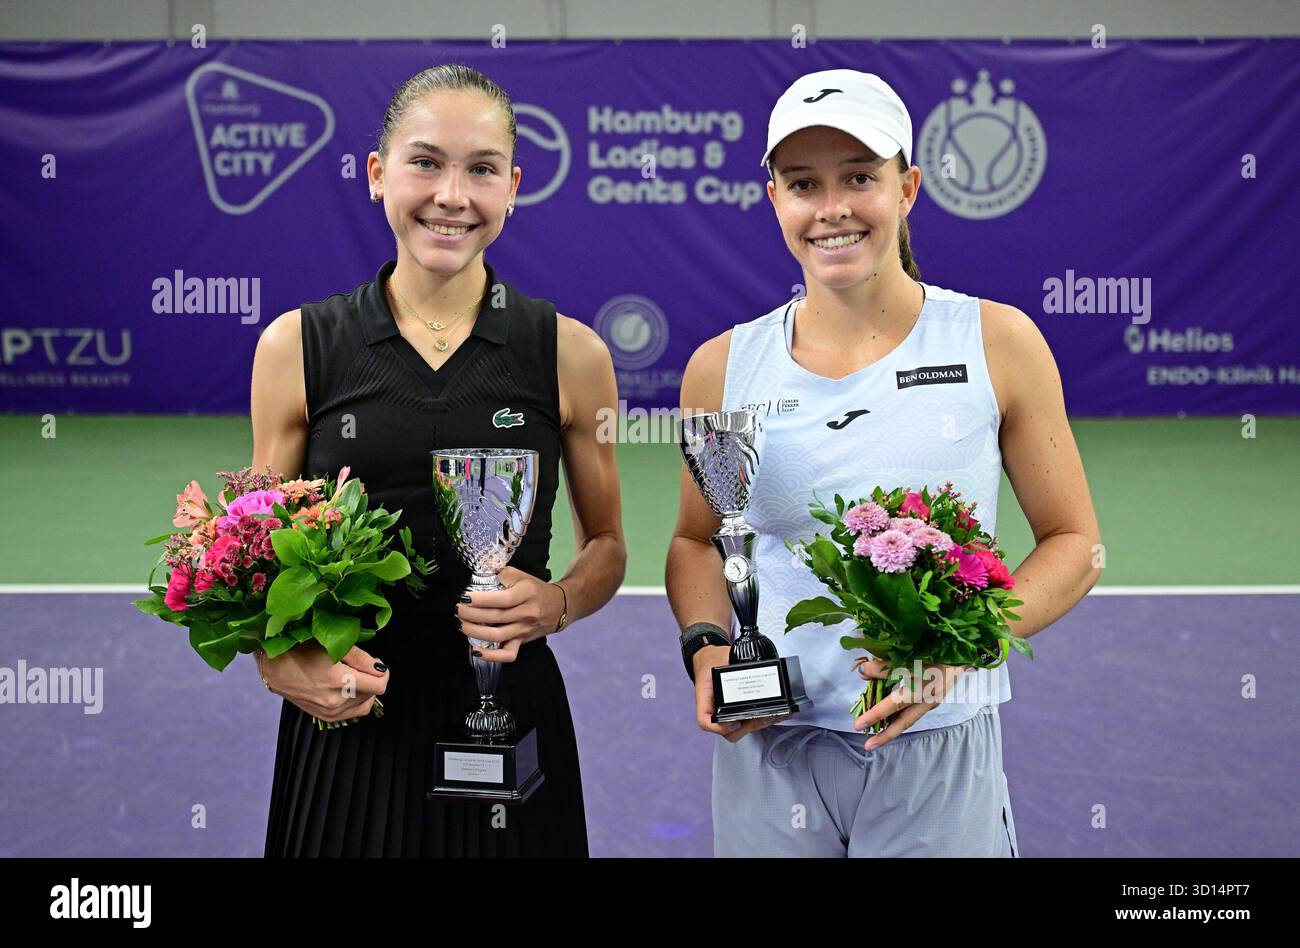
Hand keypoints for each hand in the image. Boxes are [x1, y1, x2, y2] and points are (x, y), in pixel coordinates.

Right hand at [258, 641, 387, 723]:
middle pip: (372, 695)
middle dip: (372, 680)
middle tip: (359, 666)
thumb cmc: (300, 650)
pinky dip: (354, 703)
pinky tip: (345, 690)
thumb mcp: (334, 646)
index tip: (376, 664)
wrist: (274, 666)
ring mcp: (328, 712)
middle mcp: (335, 700)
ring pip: (363, 706)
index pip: (379, 685)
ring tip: (353, 677)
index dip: (382, 673)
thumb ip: (361, 659)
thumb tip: (380, 669)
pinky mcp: (323, 717)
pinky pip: (350, 714)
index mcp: (339, 680)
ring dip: (364, 692)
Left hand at [455, 566, 565, 663]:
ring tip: (462, 624)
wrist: (558, 606)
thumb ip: (501, 574)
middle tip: (458, 610)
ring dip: (475, 632)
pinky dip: (492, 656)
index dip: (481, 599)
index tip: (465, 597)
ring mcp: (525, 629)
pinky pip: (508, 654)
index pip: (502, 599)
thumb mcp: (521, 575)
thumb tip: (479, 574)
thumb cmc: (534, 589)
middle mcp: (528, 612)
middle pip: (496, 617)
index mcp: (527, 592)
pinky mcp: (523, 641)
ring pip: (498, 635)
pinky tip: (476, 650)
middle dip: (472, 614)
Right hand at [693, 644, 785, 742]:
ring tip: (774, 715)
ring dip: (756, 725)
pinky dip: (761, 721)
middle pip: (727, 731)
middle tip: (763, 716)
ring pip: (739, 731)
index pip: (705, 720)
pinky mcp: (737, 712)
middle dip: (747, 727)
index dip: (720, 727)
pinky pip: (746, 723)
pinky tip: (777, 714)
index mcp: (705, 697)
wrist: (710, 660)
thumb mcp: (721, 656)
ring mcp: (726, 713)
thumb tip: (751, 663)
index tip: (735, 722)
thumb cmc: (712, 660)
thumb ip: (732, 659)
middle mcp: (714, 710)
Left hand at [852, 656, 971, 750]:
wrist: (965, 649)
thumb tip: (862, 672)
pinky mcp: (935, 699)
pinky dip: (902, 718)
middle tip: (868, 746)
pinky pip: (915, 712)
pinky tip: (891, 719)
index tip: (858, 724)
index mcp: (923, 687)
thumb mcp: (910, 653)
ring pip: (910, 719)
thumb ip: (885, 664)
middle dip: (885, 734)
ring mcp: (933, 700)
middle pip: (905, 721)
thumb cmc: (935, 647)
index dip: (875, 713)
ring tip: (876, 739)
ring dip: (893, 730)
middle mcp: (929, 698)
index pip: (894, 704)